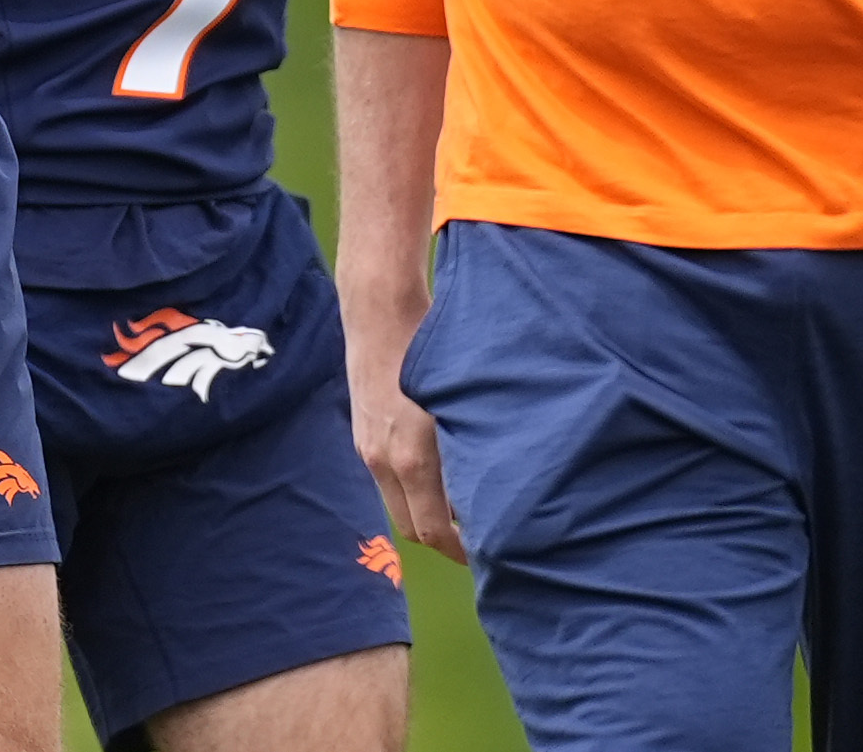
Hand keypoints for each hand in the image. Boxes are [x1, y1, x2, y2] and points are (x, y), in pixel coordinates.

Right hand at [344, 279, 465, 563]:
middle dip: (445, 541)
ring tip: (463, 506)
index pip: (433, 531)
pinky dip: (412, 488)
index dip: (462, 551)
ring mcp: (368, 448)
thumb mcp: (463, 402)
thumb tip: (501, 490)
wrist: (379, 310)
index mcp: (411, 458)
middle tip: (482, 539)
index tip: (491, 552)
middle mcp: (383, 460)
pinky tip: (437, 470)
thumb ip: (475, 451)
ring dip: (427, 513)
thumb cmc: (431, 346)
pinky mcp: (361, 433)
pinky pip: (387, 479)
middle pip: (412, 528)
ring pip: (399, 503)